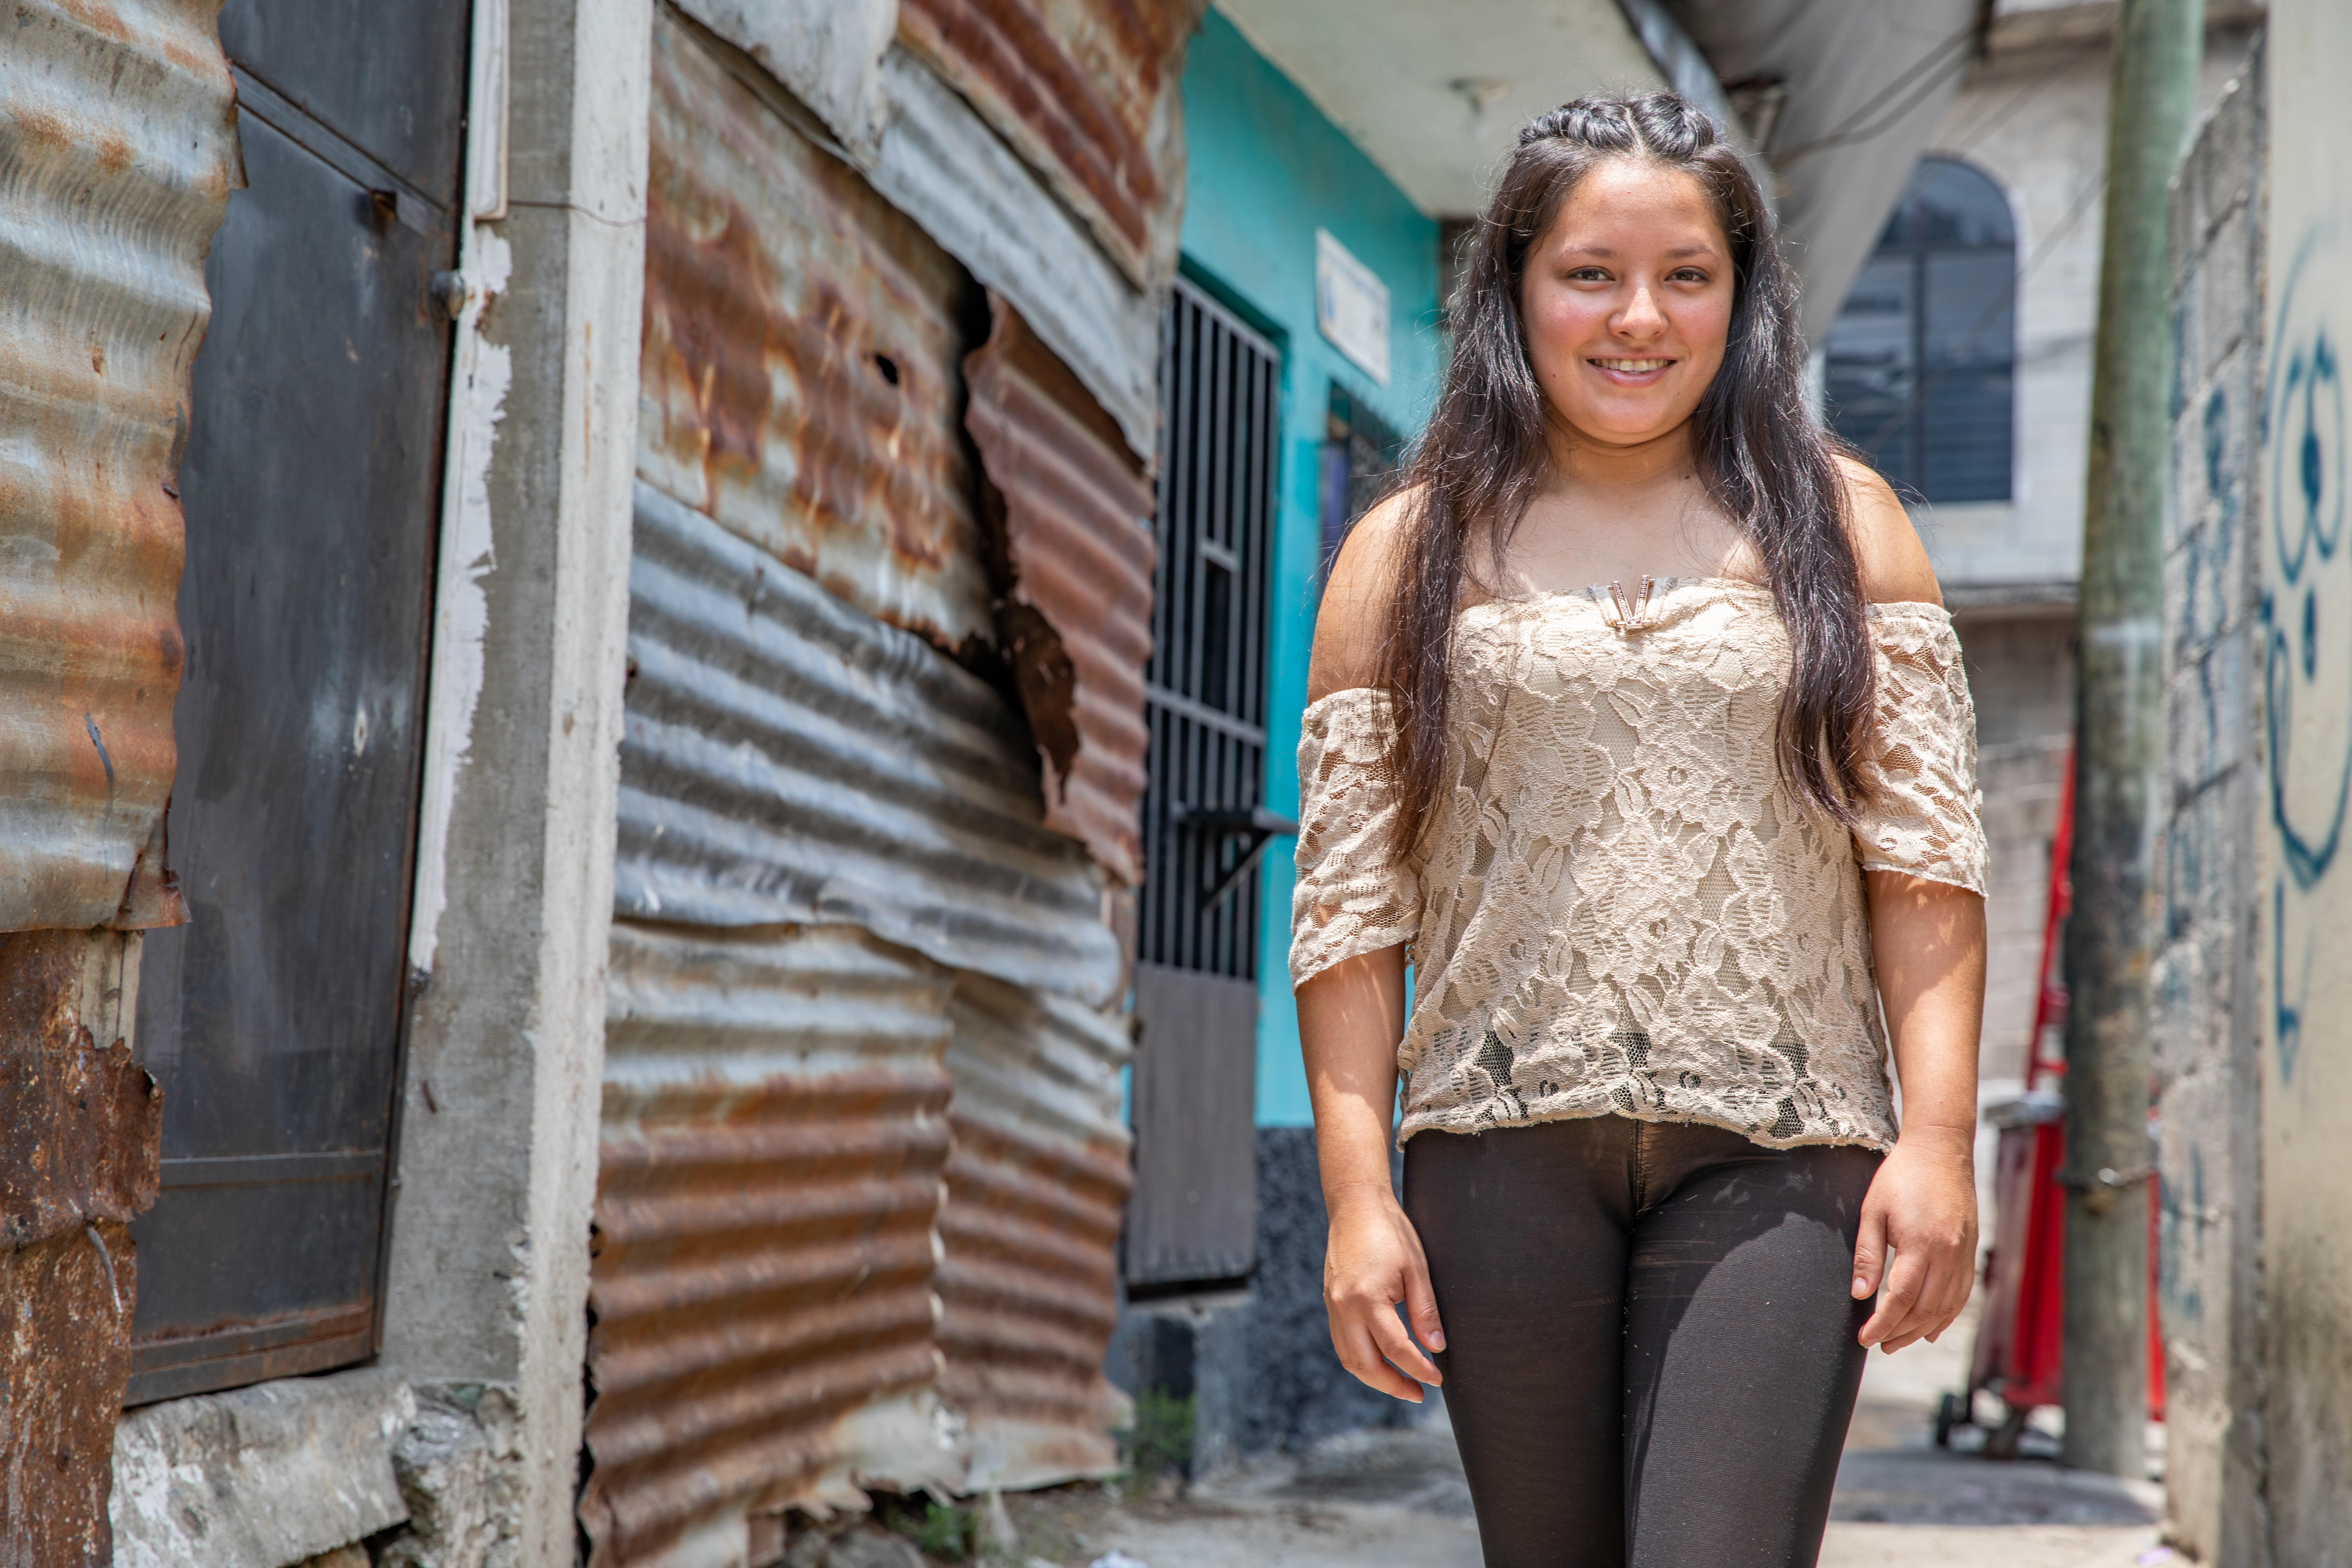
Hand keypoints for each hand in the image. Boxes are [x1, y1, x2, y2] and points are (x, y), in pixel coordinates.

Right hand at [1323, 1190, 1445, 1400]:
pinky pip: (1342, 1344)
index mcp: (1368, 1298)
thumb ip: (1425, 1311)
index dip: (1419, 1368)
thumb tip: (1436, 1349)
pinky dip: (1360, 1360)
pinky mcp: (1330, 1303)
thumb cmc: (1391, 1232)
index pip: (1396, 1348)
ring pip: (1349, 1359)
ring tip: (1401, 1383)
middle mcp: (1344, 1307)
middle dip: (1393, 1385)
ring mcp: (1333, 1306)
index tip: (1437, 1379)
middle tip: (1419, 1393)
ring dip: (1375, 1378)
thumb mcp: (1417, 1268)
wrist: (1355, 1206)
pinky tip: (1380, 1361)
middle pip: (1366, 1364)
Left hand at [1853, 1128, 1977, 1351]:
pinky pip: (1961, 1295)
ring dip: (1922, 1330)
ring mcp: (1963, 1254)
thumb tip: (1860, 1295)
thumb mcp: (1873, 1211)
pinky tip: (1932, 1329)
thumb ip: (1867, 1255)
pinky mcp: (1970, 1252)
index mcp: (1920, 1243)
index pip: (1900, 1299)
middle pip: (1925, 1309)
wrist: (1940, 1152)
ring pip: (1945, 1307)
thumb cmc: (1900, 1177)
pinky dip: (1946, 1316)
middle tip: (1878, 1344)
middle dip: (1900, 1333)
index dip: (1883, 1324)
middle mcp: (1947, 1254)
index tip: (1865, 1339)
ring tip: (1898, 1341)